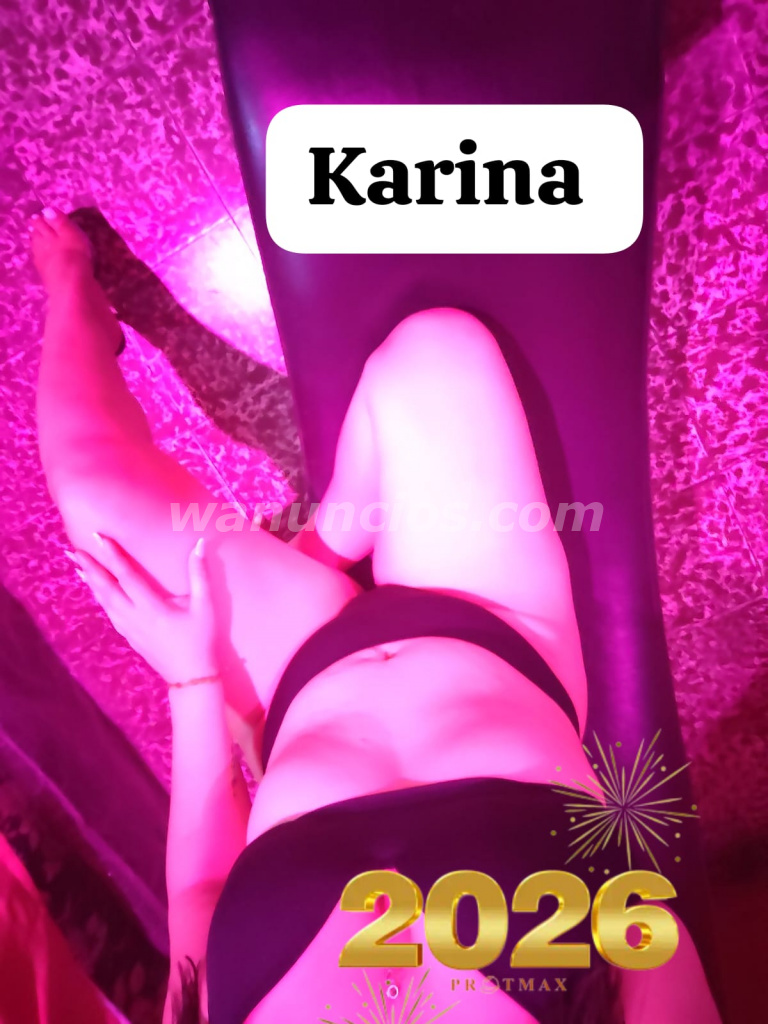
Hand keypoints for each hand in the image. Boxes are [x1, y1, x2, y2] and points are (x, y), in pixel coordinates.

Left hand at [71, 535, 218, 683]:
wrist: (191, 676)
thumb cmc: (200, 639)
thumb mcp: (204, 606)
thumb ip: (200, 574)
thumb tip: (199, 545)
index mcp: (151, 607)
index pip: (127, 576)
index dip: (113, 555)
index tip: (99, 538)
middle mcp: (134, 617)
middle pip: (107, 589)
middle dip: (91, 568)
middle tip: (75, 550)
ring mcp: (129, 628)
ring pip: (105, 601)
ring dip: (91, 583)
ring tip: (78, 567)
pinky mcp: (129, 636)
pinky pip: (109, 613)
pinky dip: (99, 599)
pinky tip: (96, 592)